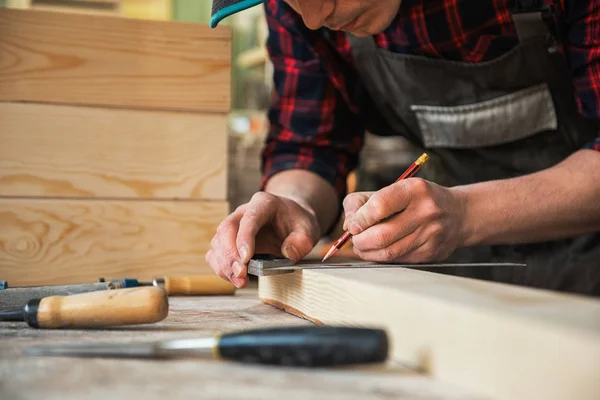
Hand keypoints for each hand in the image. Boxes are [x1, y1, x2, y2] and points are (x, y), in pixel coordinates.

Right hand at [206, 192, 320, 287]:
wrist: (290, 220)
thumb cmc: (297, 223)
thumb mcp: (308, 230)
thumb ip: (302, 241)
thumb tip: (287, 253)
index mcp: (264, 203)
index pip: (249, 218)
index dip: (244, 238)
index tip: (245, 258)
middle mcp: (244, 212)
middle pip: (226, 229)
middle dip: (230, 254)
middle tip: (241, 273)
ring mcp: (234, 226)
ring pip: (218, 242)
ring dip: (225, 264)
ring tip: (239, 281)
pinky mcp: (229, 241)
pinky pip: (217, 253)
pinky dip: (221, 267)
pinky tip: (233, 278)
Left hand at [343, 178, 466, 262]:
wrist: (458, 214)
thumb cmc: (417, 200)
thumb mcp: (393, 189)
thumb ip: (363, 202)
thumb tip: (347, 226)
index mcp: (414, 190)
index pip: (380, 205)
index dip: (360, 218)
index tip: (353, 224)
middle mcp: (426, 212)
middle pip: (382, 235)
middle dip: (359, 240)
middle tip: (354, 239)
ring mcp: (430, 235)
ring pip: (388, 252)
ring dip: (367, 252)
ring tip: (362, 246)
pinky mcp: (431, 253)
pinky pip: (397, 260)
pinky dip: (381, 258)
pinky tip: (377, 251)